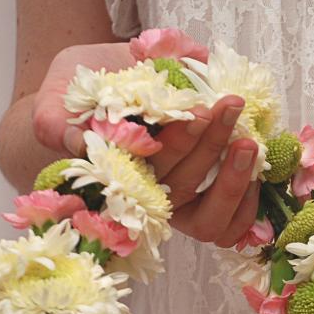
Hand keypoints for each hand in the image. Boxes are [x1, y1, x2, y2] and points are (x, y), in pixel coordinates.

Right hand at [31, 43, 259, 247]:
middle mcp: (146, 197)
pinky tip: (257, 160)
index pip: (146, 170)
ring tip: (249, 139)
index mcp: (113, 174)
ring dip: (234, 181)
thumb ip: (55, 120)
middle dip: (209, 147)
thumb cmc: (83, 86)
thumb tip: (74, 142)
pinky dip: (249, 200)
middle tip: (228, 106)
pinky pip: (230, 228)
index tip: (197, 111)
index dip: (175, 144)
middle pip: (180, 187)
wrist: (111, 84)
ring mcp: (178, 208)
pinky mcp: (207, 209)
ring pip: (209, 220)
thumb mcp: (59, 90)